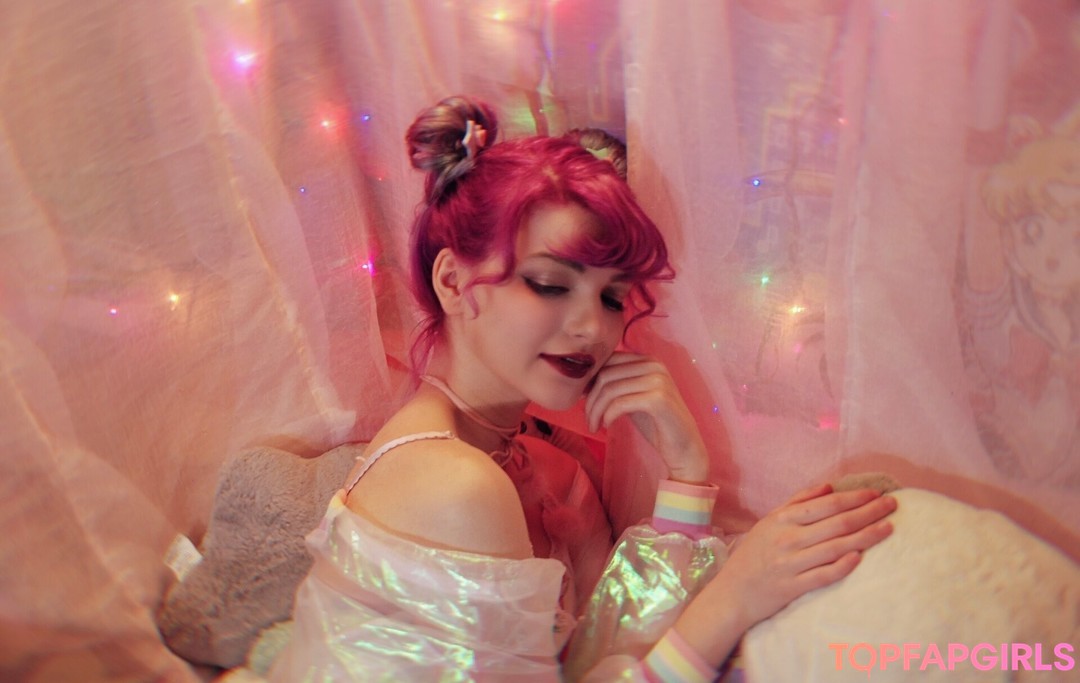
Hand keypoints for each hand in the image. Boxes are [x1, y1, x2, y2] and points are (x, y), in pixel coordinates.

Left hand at [584, 352, 707, 482]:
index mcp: (648, 360)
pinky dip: (608, 415)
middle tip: (588, 419)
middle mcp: (654, 364)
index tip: (582, 399)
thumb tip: (581, 382)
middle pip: (605, 374)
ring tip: (593, 426)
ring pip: (610, 389)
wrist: (684, 448)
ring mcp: (658, 380)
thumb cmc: (656, 423)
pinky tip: (606, 425)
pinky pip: (620, 403)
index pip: (608, 360)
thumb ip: (614, 385)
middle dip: (590, 399)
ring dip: (596, 410)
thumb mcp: (632, 398)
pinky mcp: (658, 399)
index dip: (590, 379)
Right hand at [711, 484, 896, 628]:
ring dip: (865, 537)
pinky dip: (843, 566)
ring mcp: (790, 564)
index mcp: (782, 519)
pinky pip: (823, 575)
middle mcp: (787, 539)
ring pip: (835, 547)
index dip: (854, 497)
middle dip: (868, 512)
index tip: (876, 493)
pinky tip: (861, 557)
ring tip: (888, 528)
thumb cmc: (754, 554)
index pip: (826, 505)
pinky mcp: (793, 588)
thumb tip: (829, 486)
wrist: (733, 592)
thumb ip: (798, 502)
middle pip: (836, 523)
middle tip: (892, 505)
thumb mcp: (769, 521)